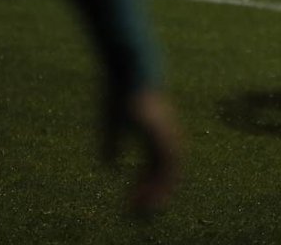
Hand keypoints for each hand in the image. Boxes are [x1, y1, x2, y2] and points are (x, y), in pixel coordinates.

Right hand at [103, 88, 180, 214]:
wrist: (129, 69)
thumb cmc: (120, 91)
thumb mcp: (111, 123)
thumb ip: (112, 143)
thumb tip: (109, 166)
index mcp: (154, 132)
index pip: (153, 164)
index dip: (143, 183)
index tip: (131, 201)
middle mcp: (165, 134)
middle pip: (165, 170)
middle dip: (152, 191)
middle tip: (138, 212)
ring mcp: (168, 131)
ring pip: (171, 169)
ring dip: (159, 190)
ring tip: (145, 209)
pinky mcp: (165, 129)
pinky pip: (169, 161)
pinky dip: (162, 179)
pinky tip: (151, 187)